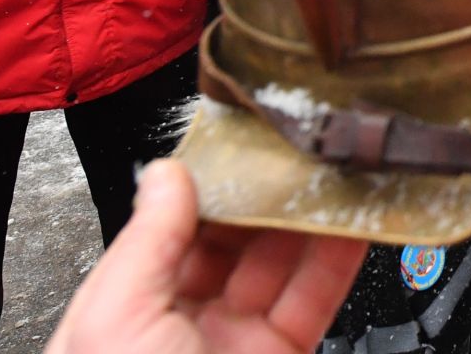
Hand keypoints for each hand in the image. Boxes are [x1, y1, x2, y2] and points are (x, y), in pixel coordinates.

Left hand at [46, 160, 365, 353]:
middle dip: (268, 192)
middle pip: (232, 240)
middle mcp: (178, 326)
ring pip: (280, 263)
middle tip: (301, 142)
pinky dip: (341, 257)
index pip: (169, 228)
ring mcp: (234, 346)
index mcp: (121, 313)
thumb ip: (146, 243)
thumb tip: (166, 173)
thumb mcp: (114, 322)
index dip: (207, 181)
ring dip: (312, 216)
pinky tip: (356, 220)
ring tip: (338, 167)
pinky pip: (315, 298)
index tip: (240, 137)